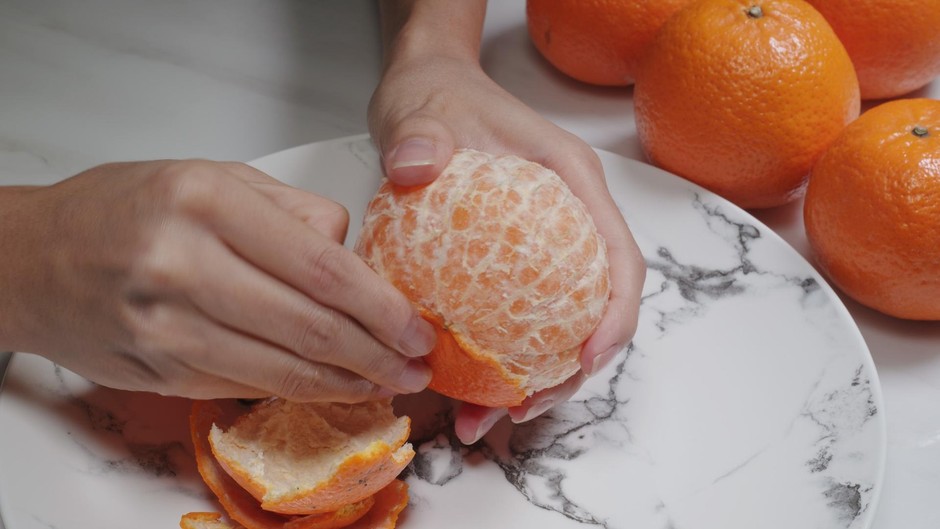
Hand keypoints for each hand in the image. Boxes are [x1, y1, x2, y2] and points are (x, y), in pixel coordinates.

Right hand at [0, 160, 435, 400]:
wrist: (31, 258)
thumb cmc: (124, 209)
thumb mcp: (212, 178)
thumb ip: (291, 213)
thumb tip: (357, 257)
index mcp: (206, 202)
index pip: (322, 268)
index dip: (382, 308)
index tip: (416, 328)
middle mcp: (183, 265)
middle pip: (311, 326)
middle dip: (378, 354)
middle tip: (417, 366)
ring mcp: (166, 327)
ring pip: (283, 369)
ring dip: (347, 384)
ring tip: (388, 383)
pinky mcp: (158, 371)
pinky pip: (247, 386)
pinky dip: (299, 392)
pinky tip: (332, 388)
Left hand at [369, 29, 645, 442]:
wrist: (425, 93)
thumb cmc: (439, 97)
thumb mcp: (423, 108)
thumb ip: (420, 135)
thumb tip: (417, 166)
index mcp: (571, 184)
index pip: (619, 257)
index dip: (616, 316)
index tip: (588, 359)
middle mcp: (568, 224)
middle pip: (595, 310)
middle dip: (570, 372)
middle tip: (523, 411)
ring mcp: (541, 249)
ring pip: (556, 329)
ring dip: (532, 382)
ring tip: (484, 420)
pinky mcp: (509, 267)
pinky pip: (516, 324)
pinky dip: (497, 364)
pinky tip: (461, 391)